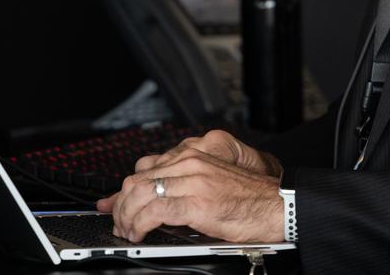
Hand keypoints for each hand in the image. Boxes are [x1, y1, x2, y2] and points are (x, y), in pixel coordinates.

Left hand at [94, 132, 284, 243]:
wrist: (276, 205)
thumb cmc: (248, 198)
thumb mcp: (209, 183)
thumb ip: (182, 185)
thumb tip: (153, 201)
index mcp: (192, 156)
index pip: (144, 168)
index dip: (123, 190)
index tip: (113, 205)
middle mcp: (190, 163)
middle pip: (137, 180)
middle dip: (120, 206)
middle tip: (118, 224)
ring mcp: (193, 181)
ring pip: (140, 194)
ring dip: (126, 217)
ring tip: (127, 232)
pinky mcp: (197, 202)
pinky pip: (154, 211)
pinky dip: (139, 225)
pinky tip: (139, 234)